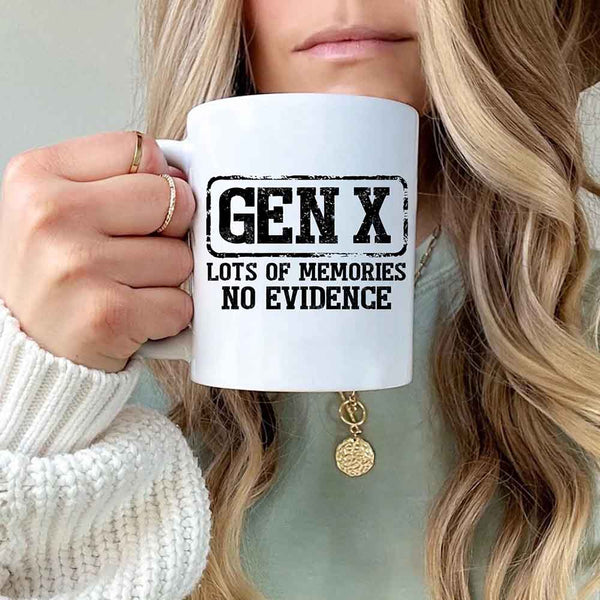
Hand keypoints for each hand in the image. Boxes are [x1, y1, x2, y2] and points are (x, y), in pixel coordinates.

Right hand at [0, 131, 195, 371]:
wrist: (25, 350)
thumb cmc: (52, 276)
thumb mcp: (57, 209)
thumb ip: (115, 181)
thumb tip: (185, 172)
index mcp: (37, 176)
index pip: (142, 150)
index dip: (156, 182)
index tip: (137, 209)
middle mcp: (52, 216)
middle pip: (173, 199)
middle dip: (170, 231)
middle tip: (133, 254)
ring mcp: (78, 265)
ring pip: (182, 257)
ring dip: (168, 279)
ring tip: (125, 288)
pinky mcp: (107, 314)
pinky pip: (181, 304)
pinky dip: (169, 316)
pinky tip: (133, 317)